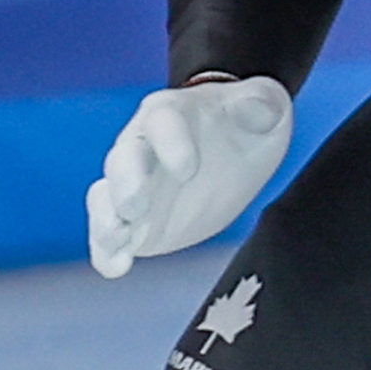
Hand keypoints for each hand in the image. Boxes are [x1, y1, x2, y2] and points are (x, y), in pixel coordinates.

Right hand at [87, 76, 294, 276]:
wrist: (232, 149)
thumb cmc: (243, 123)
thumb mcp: (263, 106)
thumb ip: (260, 103)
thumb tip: (260, 106)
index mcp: (170, 114)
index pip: (162, 121)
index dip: (170, 144)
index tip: (188, 169)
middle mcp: (141, 147)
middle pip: (123, 160)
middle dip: (125, 183)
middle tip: (134, 206)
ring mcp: (134, 185)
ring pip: (106, 198)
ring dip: (106, 219)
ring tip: (117, 239)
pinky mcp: (135, 221)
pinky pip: (111, 234)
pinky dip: (107, 250)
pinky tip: (117, 267)